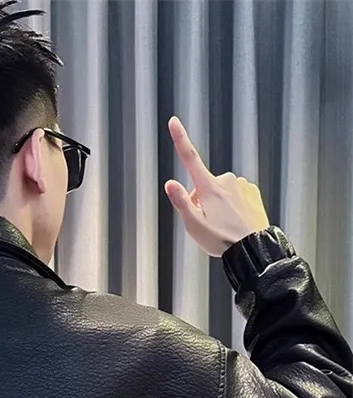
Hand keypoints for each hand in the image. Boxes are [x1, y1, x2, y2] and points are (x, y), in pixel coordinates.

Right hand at [164, 117, 269, 256]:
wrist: (253, 249)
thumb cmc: (221, 240)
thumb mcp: (194, 226)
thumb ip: (181, 203)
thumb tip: (170, 183)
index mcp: (209, 188)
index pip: (190, 158)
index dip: (180, 139)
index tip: (173, 122)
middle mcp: (226, 180)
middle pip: (203, 185)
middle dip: (201, 201)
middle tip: (207, 223)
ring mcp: (240, 184)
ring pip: (220, 191)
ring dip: (217, 204)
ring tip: (223, 225)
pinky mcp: (252, 191)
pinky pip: (235, 194)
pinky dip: (232, 205)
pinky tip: (235, 220)